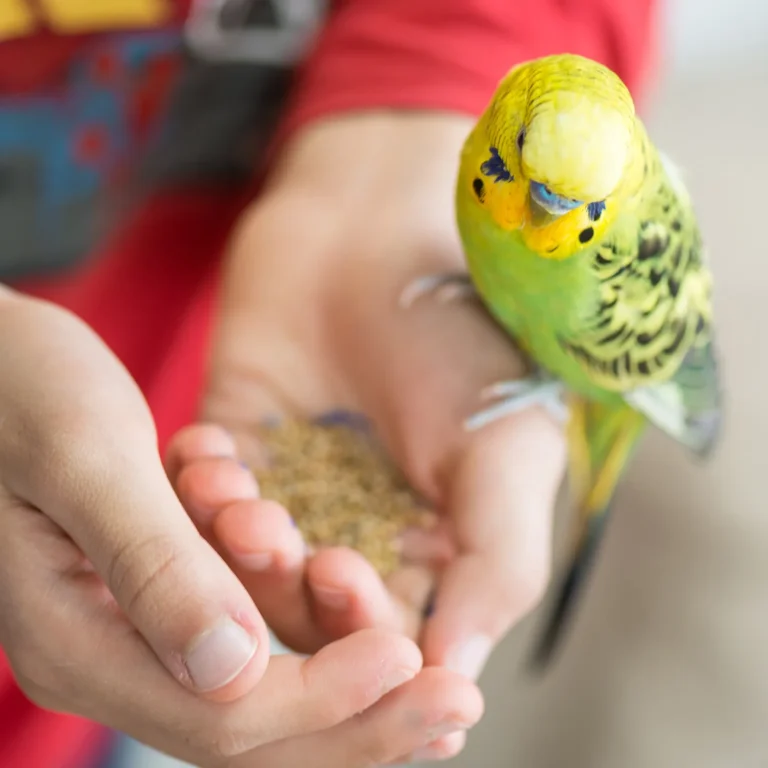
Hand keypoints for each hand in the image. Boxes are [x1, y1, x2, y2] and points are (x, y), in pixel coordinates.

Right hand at [0, 287, 482, 765]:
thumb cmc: (17, 389)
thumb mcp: (85, 458)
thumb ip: (153, 565)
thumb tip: (234, 672)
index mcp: (83, 640)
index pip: (225, 710)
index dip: (326, 694)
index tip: (408, 658)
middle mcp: (112, 656)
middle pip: (254, 726)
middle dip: (363, 719)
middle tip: (459, 703)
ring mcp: (136, 630)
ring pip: (262, 692)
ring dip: (352, 691)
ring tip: (436, 683)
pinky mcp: (160, 595)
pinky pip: (250, 642)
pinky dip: (317, 644)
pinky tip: (376, 634)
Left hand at [200, 112, 566, 684]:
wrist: (384, 225)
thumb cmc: (462, 334)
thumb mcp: (507, 448)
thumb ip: (499, 563)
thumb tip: (458, 677)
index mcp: (439, 550)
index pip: (397, 639)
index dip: (364, 631)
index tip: (342, 574)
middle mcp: (364, 532)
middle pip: (310, 615)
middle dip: (287, 588)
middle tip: (284, 537)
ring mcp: (298, 491)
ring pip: (247, 566)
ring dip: (234, 542)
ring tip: (237, 491)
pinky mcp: (239, 445)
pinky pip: (199, 500)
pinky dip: (195, 488)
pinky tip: (208, 446)